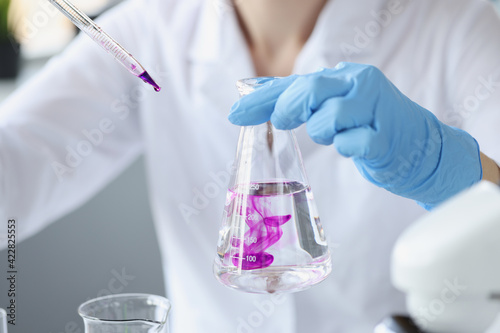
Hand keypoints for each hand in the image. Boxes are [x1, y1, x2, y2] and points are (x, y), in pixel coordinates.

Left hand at [228, 63, 481, 208]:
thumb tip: (254, 98)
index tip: (235, 114)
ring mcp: (376, 109)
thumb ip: (300, 100)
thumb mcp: (334, 106)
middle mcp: (361, 85)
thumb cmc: (369, 126)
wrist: (420, 148)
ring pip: (328, 118)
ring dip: (323, 132)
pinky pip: (352, 144)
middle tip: (281, 122)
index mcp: (345, 76)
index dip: (262, 99)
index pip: (295, 83)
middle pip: (311, 90)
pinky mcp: (386, 137)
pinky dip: (347, 148)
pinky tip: (357, 146)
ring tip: (337, 136)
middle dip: (288, 108)